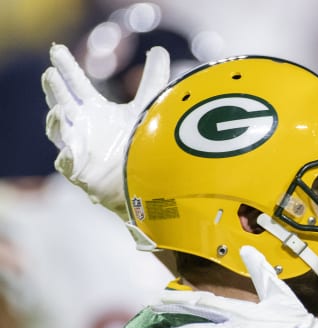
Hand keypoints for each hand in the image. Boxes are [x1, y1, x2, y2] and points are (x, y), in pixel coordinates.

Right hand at [41, 43, 169, 219]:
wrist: (146, 178)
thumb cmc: (141, 143)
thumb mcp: (148, 106)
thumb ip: (153, 78)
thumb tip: (158, 50)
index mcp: (94, 111)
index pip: (76, 85)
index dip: (67, 68)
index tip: (57, 50)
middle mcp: (82, 127)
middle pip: (63, 103)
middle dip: (56, 90)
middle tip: (50, 73)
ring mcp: (78, 148)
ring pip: (59, 132)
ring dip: (57, 121)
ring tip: (59, 109)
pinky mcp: (80, 171)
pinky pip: (67, 163)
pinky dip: (68, 156)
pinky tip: (70, 150)